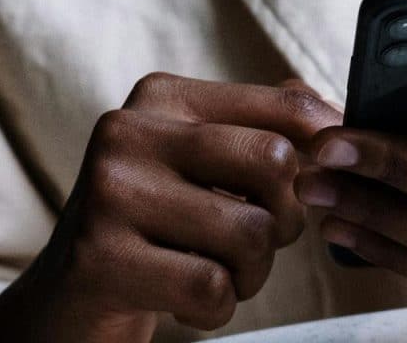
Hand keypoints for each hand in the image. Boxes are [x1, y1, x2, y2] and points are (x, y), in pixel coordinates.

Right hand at [0, 74, 341, 341]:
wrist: (70, 296)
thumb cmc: (159, 224)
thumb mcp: (206, 162)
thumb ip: (267, 127)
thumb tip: (337, 117)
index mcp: (165, 97)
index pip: (287, 104)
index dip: (329, 148)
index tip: (332, 177)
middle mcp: (130, 131)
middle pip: (276, 162)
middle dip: (286, 218)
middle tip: (258, 240)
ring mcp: (110, 193)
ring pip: (251, 232)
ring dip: (251, 272)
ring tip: (217, 272)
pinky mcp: (100, 259)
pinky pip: (211, 287)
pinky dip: (217, 309)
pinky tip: (186, 302)